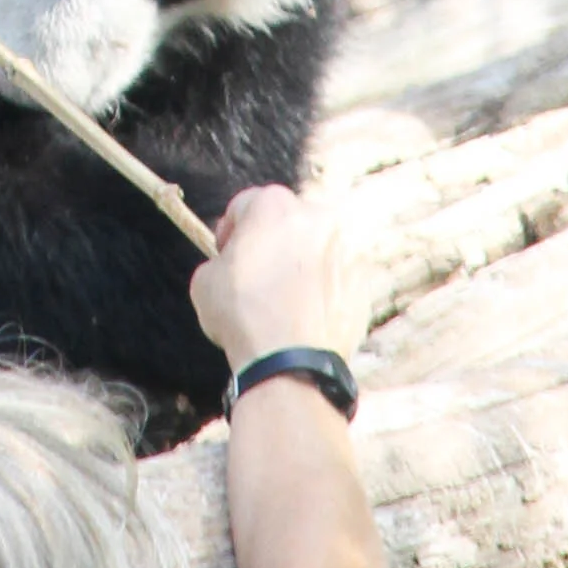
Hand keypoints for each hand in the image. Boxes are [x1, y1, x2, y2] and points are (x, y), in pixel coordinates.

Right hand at [187, 181, 357, 381]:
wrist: (291, 362)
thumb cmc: (243, 315)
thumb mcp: (204, 281)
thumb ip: (219, 259)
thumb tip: (230, 264)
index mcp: (274, 204)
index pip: (244, 205)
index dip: (230, 230)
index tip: (226, 254)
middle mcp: (317, 215)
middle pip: (286, 220)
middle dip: (271, 240)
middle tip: (257, 274)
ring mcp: (346, 247)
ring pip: (316, 246)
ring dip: (301, 262)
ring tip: (285, 296)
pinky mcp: (364, 279)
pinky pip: (338, 274)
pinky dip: (325, 286)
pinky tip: (307, 311)